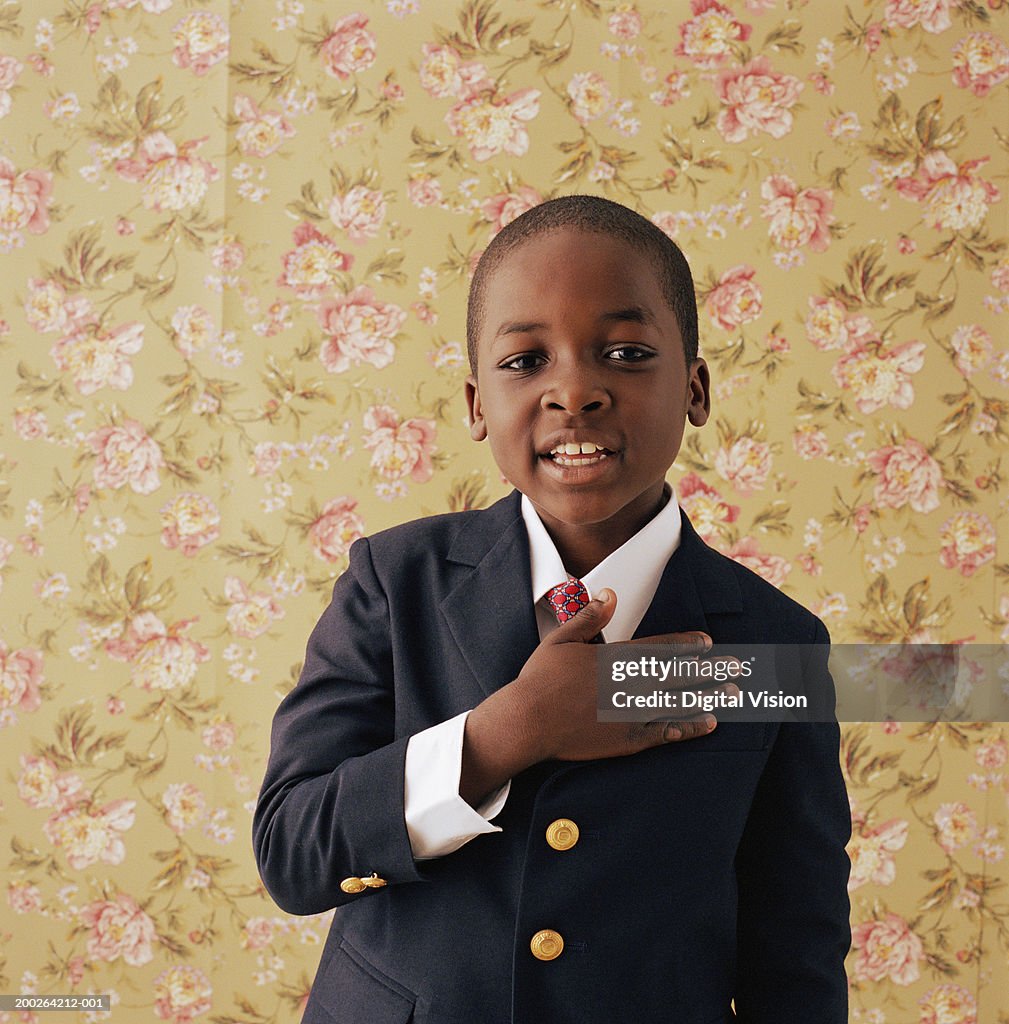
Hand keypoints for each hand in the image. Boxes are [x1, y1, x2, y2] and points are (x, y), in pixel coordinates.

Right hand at [460, 589, 738, 806]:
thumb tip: (611, 594)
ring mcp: (630, 711)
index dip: (687, 645)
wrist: (528, 721)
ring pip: (678, 702)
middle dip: (710, 668)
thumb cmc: (540, 678)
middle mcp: (630, 683)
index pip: (660, 648)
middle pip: (678, 674)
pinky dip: (688, 727)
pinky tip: (708, 724)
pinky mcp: (626, 739)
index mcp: (615, 657)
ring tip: (732, 694)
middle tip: (737, 666)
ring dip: (707, 696)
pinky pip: (665, 732)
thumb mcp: (561, 638)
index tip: (708, 643)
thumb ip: (589, 616)